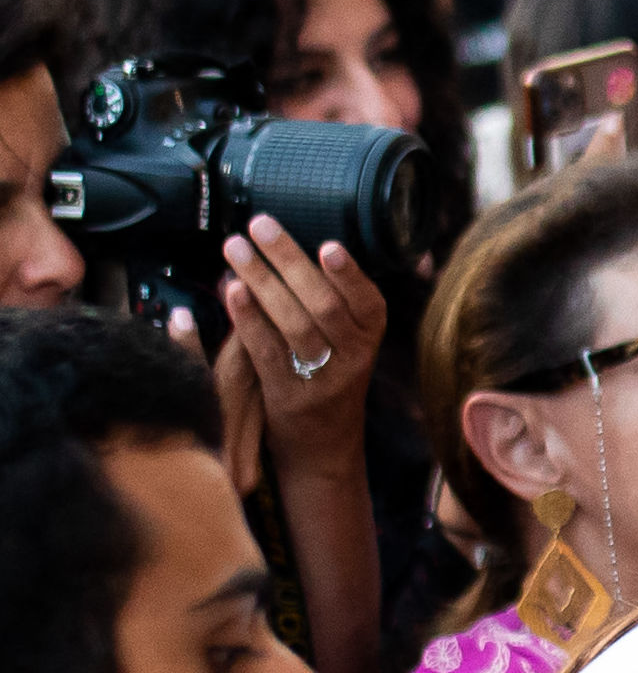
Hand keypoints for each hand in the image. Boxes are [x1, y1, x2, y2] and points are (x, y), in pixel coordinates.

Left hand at [214, 215, 386, 490]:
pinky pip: (267, 351)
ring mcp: (322, 379)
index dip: (349, 275)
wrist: (323, 446)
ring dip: (262, 281)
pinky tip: (232, 290)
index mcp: (369, 339)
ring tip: (235, 248)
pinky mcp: (289, 395)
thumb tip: (290, 248)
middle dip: (291, 261)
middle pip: (324, 305)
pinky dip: (248, 318)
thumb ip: (333, 303)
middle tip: (260, 225)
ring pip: (295, 325)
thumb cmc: (328, 380)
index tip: (328, 245)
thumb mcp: (348, 344)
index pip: (368, 303)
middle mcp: (353, 359)